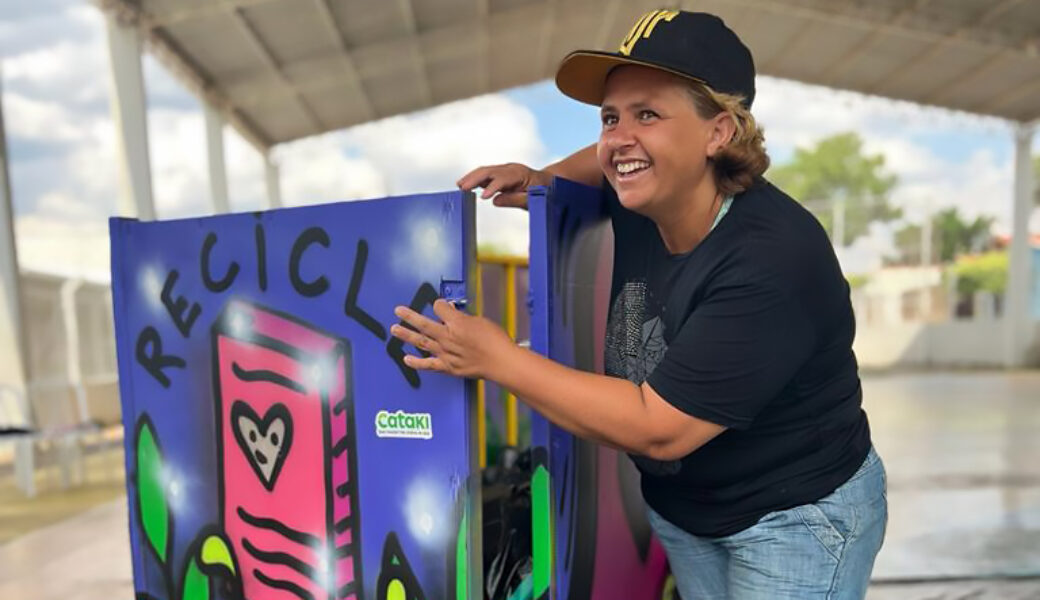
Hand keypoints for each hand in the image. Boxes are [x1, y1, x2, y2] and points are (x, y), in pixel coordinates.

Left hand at [390, 299, 515, 378]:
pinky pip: (429, 364)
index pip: (440, 308)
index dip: (440, 304)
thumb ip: (463, 318)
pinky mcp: (448, 367)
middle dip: (409, 316)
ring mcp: (446, 353)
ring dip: (407, 335)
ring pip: (422, 342)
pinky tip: (406, 359)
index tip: (441, 305)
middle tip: (398, 311)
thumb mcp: (481, 321)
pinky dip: (416, 362)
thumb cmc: (495, 340)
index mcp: (457, 323)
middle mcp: (448, 337)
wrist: (501, 362)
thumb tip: (453, 313)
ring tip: (395, 329)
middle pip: (424, 324)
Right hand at [456, 163, 552, 208]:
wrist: (548, 183)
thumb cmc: (543, 192)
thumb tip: (495, 200)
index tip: (483, 197)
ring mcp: (504, 169)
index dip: (493, 187)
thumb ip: (515, 199)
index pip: (503, 179)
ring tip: (459, 186)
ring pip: (485, 171)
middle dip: (475, 179)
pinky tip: (465, 185)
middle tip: (462, 188)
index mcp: (520, 174)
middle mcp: (510, 168)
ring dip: (471, 177)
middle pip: (489, 171)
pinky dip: (474, 178)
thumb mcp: (533, 199)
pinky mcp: (500, 173)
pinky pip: (485, 174)